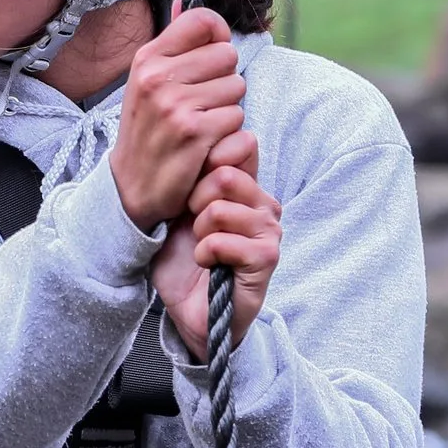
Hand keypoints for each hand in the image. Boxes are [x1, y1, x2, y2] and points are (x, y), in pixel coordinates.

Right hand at [110, 4, 246, 232]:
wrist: (131, 187)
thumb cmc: (147, 130)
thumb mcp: (147, 81)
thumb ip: (173, 42)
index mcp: (147, 58)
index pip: (203, 20)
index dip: (218, 37)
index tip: (213, 57)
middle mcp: (158, 77)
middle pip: (227, 55)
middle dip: (224, 79)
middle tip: (202, 102)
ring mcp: (176, 105)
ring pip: (236, 87)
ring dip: (228, 108)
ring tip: (202, 124)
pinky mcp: (195, 133)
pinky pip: (237, 119)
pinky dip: (228, 134)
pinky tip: (206, 144)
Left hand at [152, 130, 280, 360]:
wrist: (190, 309)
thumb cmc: (183, 258)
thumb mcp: (178, 209)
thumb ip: (191, 175)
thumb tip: (192, 139)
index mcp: (247, 186)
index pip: (237, 145)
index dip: (204, 165)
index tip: (190, 194)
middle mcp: (264, 202)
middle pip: (224, 175)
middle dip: (196, 201)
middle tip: (194, 226)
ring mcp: (269, 229)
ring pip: (219, 208)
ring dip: (199, 232)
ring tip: (202, 247)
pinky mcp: (267, 257)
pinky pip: (221, 241)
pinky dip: (204, 254)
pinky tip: (208, 264)